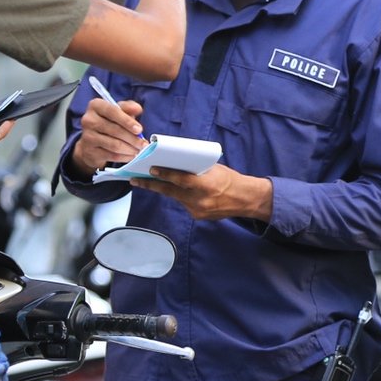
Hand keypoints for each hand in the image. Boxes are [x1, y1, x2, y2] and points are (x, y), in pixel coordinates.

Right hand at [69, 95, 144, 177]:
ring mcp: (88, 137)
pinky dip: (125, 157)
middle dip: (133, 138)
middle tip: (143, 144)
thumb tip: (138, 108)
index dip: (127, 121)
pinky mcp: (90, 151)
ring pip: (114, 145)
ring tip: (139, 150)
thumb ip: (128, 108)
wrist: (92, 141)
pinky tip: (131, 155)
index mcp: (96, 105)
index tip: (139, 129)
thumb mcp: (118, 111)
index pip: (113, 111)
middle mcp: (88, 120)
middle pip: (115, 130)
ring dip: (130, 148)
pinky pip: (112, 155)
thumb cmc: (108, 122)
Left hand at [132, 164, 272, 221]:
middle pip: (170, 192)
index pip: (181, 179)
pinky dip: (181, 196)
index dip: (165, 175)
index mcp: (206, 184)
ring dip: (165, 190)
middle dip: (151, 185)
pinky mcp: (197, 216)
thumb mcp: (213, 169)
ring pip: (176, 198)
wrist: (244, 199)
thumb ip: (195, 169)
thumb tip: (175, 164)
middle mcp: (200, 199)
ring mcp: (198, 210)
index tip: (151, 169)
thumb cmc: (229, 179)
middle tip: (136, 180)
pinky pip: (184, 204)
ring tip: (150, 182)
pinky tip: (181, 192)